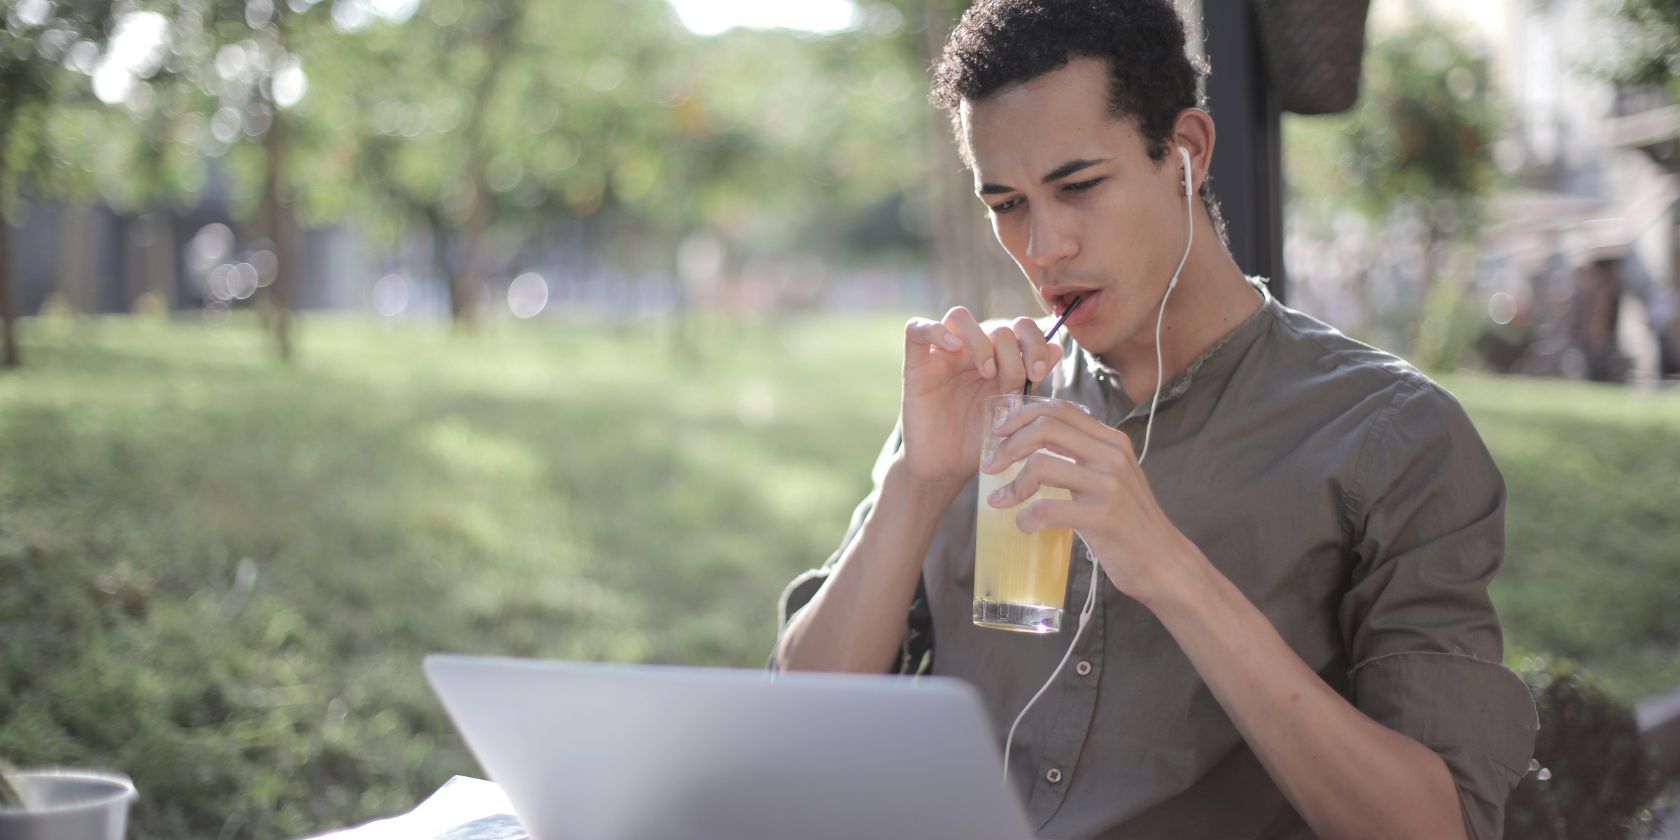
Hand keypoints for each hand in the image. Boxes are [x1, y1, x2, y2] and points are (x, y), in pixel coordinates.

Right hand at [900, 307, 1064, 484]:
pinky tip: (955, 349)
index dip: (1035, 342)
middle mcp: (970, 352)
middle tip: (1014, 385)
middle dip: (1013, 354)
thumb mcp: (1014, 411)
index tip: (1040, 372)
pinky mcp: (915, 366)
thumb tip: (1058, 348)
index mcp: (997, 358)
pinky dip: (936, 331)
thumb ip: (1031, 380)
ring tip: (988, 373)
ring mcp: (941, 356)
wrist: (947, 469)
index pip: (1019, 327)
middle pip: (996, 325)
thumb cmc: (980, 441)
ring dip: (981, 341)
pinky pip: (916, 329)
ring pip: (958, 316)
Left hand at [980, 399, 1196, 602]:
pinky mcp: (1103, 517)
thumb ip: (1084, 455)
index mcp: (1112, 441)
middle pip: (1045, 428)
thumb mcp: (1112, 476)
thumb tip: (1035, 441)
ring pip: (1041, 465)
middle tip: (990, 466)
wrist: (1162, 561)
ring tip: (1000, 500)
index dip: (1022, 415)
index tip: (999, 433)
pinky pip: (1047, 508)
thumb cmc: (1129, 521)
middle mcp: (1112, 455)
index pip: (1060, 409)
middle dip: (1008, 445)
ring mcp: (1109, 485)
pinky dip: (1026, 517)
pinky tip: (1025, 526)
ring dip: (1012, 485)